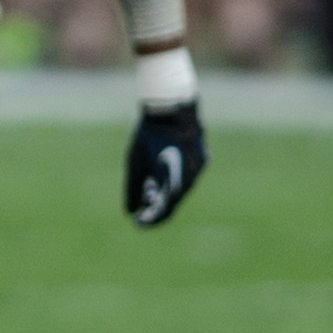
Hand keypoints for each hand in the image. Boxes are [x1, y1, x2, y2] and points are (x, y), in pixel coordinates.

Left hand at [125, 101, 206, 225]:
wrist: (172, 108)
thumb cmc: (149, 135)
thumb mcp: (135, 162)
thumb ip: (133, 187)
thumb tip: (130, 211)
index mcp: (175, 180)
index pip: (163, 210)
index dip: (150, 219)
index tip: (137, 223)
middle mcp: (192, 178)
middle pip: (173, 203)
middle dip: (155, 205)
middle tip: (141, 198)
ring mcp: (199, 168)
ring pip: (182, 191)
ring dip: (164, 193)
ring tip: (149, 183)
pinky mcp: (202, 160)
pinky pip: (188, 178)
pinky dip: (174, 182)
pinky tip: (161, 172)